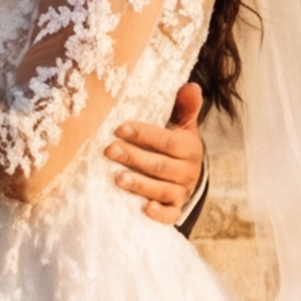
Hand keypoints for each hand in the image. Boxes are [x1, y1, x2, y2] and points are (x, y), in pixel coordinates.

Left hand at [107, 84, 206, 224]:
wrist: (184, 174)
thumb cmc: (174, 144)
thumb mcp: (181, 125)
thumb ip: (184, 107)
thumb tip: (191, 85)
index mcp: (189, 148)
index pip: (167, 141)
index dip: (144, 134)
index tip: (119, 128)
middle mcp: (188, 171)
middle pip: (161, 166)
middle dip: (134, 158)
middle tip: (109, 151)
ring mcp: (182, 192)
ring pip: (162, 190)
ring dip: (140, 184)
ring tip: (117, 178)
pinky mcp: (176, 208)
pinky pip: (170, 214)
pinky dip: (159, 214)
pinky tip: (144, 209)